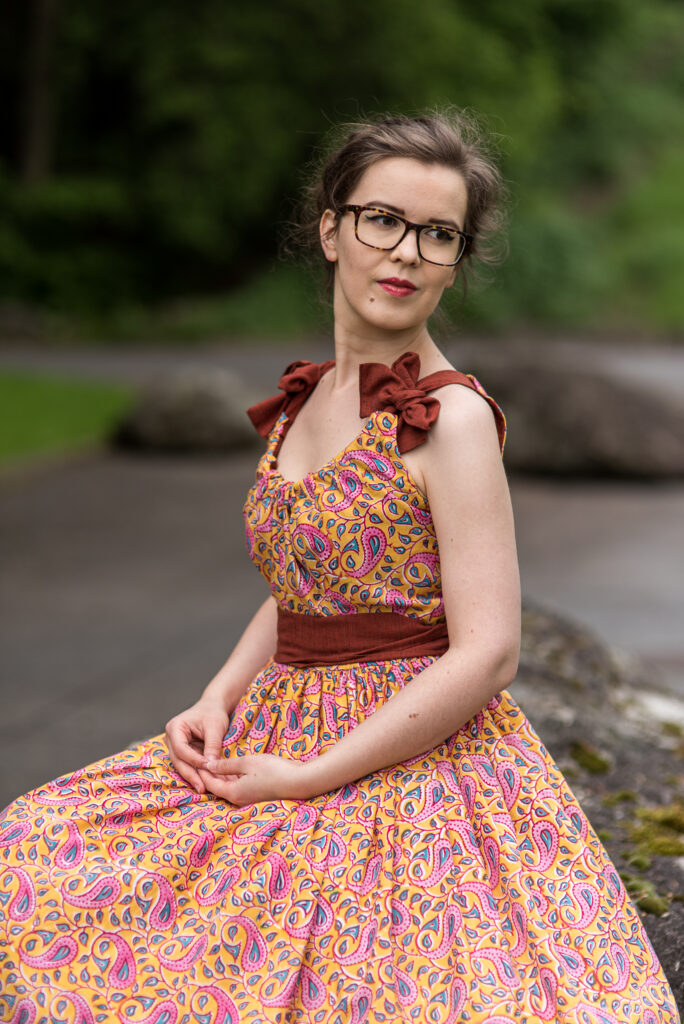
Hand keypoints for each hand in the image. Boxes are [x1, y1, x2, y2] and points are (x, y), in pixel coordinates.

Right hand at [164, 696, 232, 794]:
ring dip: (194, 777)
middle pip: (178, 760)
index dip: (194, 760)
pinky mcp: (184, 752)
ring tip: (205, 788)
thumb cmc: (213, 713)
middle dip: (191, 774)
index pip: (181, 749)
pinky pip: (189, 765)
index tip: (208, 767)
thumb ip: (212, 746)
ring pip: (183, 765)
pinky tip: (206, 782)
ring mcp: (176, 746)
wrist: (214, 707)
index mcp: (175, 728)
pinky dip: (198, 773)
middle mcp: (171, 739)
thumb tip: (211, 765)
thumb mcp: (215, 727)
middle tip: (202, 787)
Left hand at [198, 753, 313, 805]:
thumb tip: (208, 764)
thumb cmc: (273, 770)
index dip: (202, 771)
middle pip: (217, 787)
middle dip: (209, 774)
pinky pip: (237, 786)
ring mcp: (247, 798)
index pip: (210, 784)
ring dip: (220, 775)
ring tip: (212, 761)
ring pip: (228, 786)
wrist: (298, 781)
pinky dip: (231, 777)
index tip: (196, 758)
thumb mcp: (247, 762)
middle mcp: (238, 799)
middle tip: (201, 758)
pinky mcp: (255, 794)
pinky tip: (230, 767)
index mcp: (233, 793)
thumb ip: (226, 765)